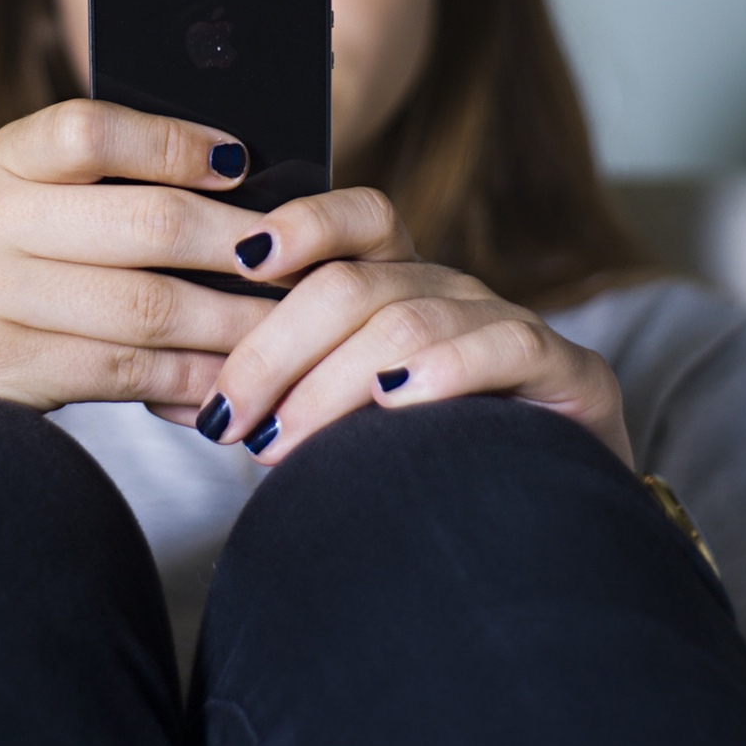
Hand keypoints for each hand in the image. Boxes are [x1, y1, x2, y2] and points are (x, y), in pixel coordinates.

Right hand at [0, 100, 282, 415]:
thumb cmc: (8, 275)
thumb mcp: (33, 207)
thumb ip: (111, 185)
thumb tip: (240, 179)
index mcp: (5, 160)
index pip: (91, 128)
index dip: (174, 142)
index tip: (240, 163)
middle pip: (144, 223)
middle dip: (235, 244)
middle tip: (294, 259)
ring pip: (147, 309)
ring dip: (231, 322)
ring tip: (284, 325)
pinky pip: (125, 372)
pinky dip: (191, 377)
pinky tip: (231, 377)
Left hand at [191, 187, 632, 466]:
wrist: (545, 527)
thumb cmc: (426, 467)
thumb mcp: (341, 421)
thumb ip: (272, 399)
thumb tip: (174, 397)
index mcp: (398, 283)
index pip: (355, 217)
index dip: (302, 224)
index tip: (243, 263)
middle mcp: (451, 291)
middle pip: (353, 284)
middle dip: (274, 351)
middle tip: (229, 419)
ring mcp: (509, 326)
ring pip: (407, 322)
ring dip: (330, 385)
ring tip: (281, 443)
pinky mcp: (571, 372)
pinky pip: (503, 346)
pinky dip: (444, 370)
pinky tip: (398, 401)